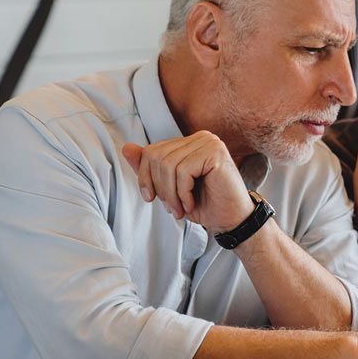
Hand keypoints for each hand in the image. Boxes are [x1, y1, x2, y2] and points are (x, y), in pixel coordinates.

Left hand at [122, 131, 251, 233]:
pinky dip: (182, 193)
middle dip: (159, 187)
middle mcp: (200, 137)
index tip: (152, 199)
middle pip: (157, 156)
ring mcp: (209, 143)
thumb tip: (126, 147)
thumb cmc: (204, 204)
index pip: (151, 151)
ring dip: (171, 194)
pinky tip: (191, 203)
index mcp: (189, 142)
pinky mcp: (215, 153)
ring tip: (181, 209)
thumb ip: (150, 168)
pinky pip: (183, 171)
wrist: (231, 221)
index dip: (145, 177)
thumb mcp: (169, 187)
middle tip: (171, 208)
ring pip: (168, 164)